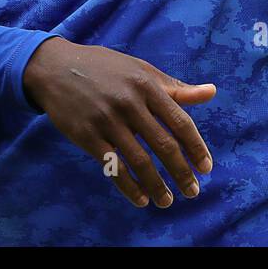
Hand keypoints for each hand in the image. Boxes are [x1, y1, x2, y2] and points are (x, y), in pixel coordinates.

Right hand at [23, 37, 215, 208]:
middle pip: (163, 144)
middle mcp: (129, 103)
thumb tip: (211, 92)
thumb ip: (175, 87)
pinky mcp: (87, 136)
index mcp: (147, 85)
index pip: (180, 122)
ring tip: (168, 201)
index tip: (206, 168)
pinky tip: (140, 198)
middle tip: (193, 191)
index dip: (196, 147)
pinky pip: (113, 167)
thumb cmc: (105, 68)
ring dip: (156, 185)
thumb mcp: (141, 70)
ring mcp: (106, 121)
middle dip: (181, 172)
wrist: (56, 67)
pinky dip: (128, 187)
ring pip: (139, 161)